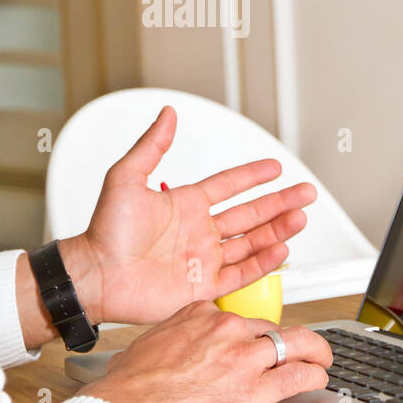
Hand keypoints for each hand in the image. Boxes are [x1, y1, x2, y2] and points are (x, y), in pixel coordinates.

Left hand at [64, 105, 315, 325]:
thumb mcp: (126, 178)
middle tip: (306, 193)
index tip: (275, 167)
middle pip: (249, 213)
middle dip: (280, 202)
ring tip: (301, 218)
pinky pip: (240, 274)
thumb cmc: (104, 231)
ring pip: (251, 242)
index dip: (253, 175)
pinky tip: (280, 249)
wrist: (96, 275)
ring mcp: (202, 259)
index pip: (228, 185)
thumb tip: (167, 114)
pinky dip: (262, 263)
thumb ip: (151, 145)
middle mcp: (197, 231)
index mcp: (184, 205)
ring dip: (277, 230)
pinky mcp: (201, 287)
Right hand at [80, 301, 332, 402]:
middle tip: (295, 348)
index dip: (249, 332)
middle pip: (269, 326)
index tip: (252, 340)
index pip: (237, 316)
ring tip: (321, 358)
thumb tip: (160, 352)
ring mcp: (243, 356)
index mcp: (198, 315)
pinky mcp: (256, 388)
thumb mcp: (147, 346)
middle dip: (285, 339)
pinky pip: (298, 375)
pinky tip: (318, 379)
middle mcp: (225, 329)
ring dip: (313, 351)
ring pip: (294, 343)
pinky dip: (314, 376)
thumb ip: (167, 343)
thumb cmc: (132, 386)